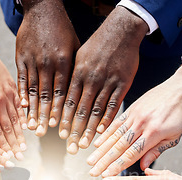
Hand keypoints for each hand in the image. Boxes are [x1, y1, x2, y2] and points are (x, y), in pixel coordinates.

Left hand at [0, 23, 25, 157]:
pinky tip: (26, 128)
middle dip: (14, 145)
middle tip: (19, 158)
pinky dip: (23, 118)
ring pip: (16, 119)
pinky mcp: (13, 87)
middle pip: (8, 128)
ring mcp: (8, 94)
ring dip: (20, 135)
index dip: (2, 145)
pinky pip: (20, 106)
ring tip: (24, 148)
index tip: (6, 156)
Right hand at [16, 0, 79, 136]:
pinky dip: (22, 94)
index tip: (60, 127)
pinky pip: (21, 80)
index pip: (63, 92)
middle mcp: (48, 62)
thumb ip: (74, 69)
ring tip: (32, 126)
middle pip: (47, 95)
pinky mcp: (21, 58)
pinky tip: (23, 107)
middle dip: (45, 116)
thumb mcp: (74, 47)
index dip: (61, 111)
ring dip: (33, 110)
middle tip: (44, 134)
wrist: (42, 9)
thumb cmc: (62, 30)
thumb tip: (81, 94)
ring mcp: (32, 61)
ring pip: (33, 90)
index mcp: (63, 61)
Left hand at [60, 7, 147, 153]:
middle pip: (80, 110)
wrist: (122, 30)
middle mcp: (91, 79)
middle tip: (69, 147)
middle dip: (73, 130)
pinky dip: (107, 120)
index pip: (68, 101)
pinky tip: (102, 132)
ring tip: (83, 144)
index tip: (58, 134)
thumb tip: (63, 94)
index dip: (62, 119)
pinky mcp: (123, 84)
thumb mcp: (80, 57)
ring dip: (89, 130)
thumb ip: (73, 76)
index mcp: (78, 73)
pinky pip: (114, 105)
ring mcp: (107, 82)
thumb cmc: (98, 44)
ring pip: (96, 111)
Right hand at [88, 63, 181, 176]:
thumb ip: (157, 151)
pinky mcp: (131, 108)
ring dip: (101, 150)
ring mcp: (135, 115)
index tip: (108, 175)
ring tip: (90, 161)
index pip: (132, 154)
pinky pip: (116, 123)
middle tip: (93, 172)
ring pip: (114, 136)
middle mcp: (142, 124)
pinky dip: (105, 134)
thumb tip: (143, 166)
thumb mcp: (174, 136)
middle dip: (104, 161)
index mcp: (154, 133)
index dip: (118, 165)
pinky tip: (96, 143)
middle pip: (119, 147)